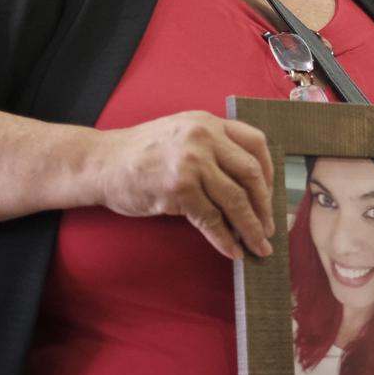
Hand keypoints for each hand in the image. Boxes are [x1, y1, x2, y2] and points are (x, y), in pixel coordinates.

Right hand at [95, 110, 273, 258]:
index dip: (270, 172)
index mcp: (209, 123)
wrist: (102, 163)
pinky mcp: (179, 190)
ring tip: (259, 246)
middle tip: (270, 227)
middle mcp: (204, 138)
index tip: (271, 194)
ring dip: (251, 228)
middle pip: (251, 174)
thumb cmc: (142, 152)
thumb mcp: (182, 133)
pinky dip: (224, 239)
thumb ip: (213, 146)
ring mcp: (192, 163)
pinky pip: (211, 220)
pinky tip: (232, 251)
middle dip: (264, 206)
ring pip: (235, 200)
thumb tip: (247, 183)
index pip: (255, 144)